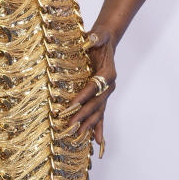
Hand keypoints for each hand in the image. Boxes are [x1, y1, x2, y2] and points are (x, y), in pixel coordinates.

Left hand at [61, 28, 116, 153]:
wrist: (106, 43)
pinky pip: (100, 116)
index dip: (83, 96)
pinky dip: (99, 129)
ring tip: (78, 137)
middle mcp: (108, 86)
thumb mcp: (98, 35)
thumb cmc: (100, 39)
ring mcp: (105, 94)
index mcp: (108, 73)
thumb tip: (89, 39)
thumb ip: (95, 37)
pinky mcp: (101, 99)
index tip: (71, 105)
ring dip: (88, 125)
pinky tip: (98, 143)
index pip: (94, 87)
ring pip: (98, 113)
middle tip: (70, 125)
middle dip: (83, 115)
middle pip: (96, 104)